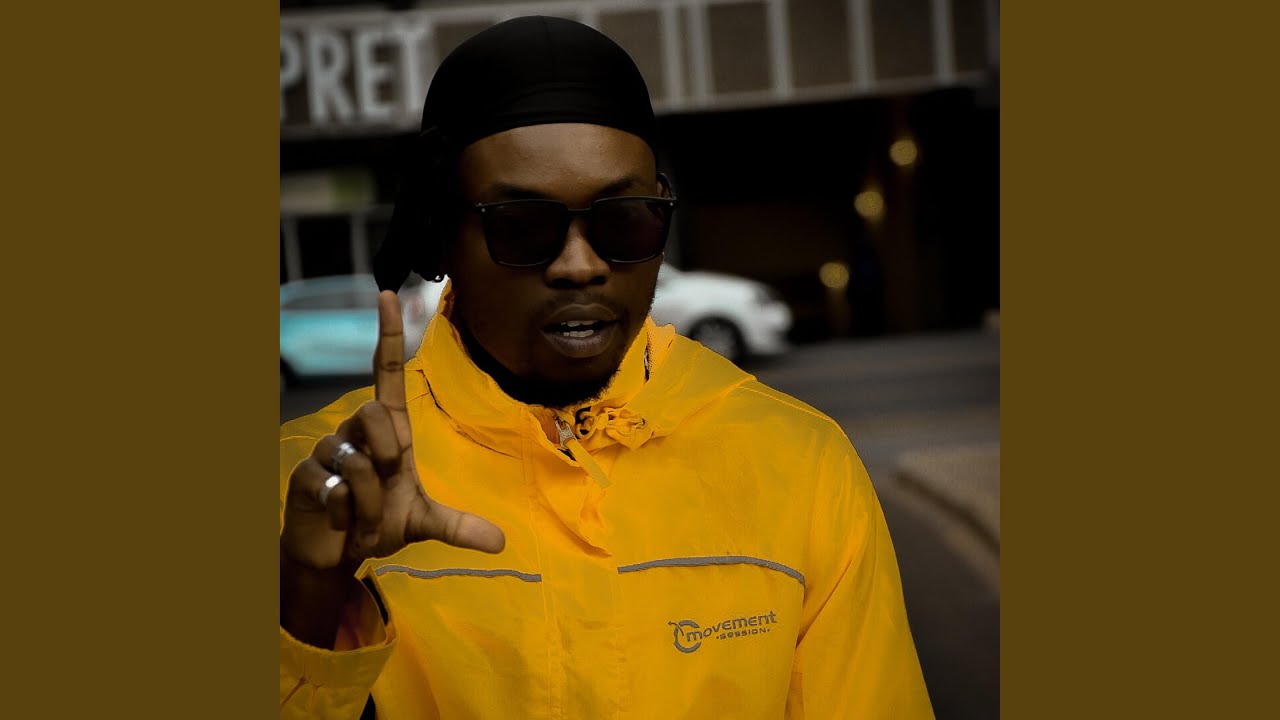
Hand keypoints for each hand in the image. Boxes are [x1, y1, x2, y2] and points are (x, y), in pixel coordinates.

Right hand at [281, 291, 505, 571]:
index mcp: (388, 431)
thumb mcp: (422, 524)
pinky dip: (348, 514)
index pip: (386, 372)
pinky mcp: (305, 476)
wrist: (334, 555)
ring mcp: (328, 452)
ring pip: (357, 463)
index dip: (388, 335)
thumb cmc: (375, 522)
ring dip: (370, 501)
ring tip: (364, 518)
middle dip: (388, 453)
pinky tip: (342, 522)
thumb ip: (459, 527)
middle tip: (390, 483)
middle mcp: (355, 433)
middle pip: (373, 412)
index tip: (389, 295)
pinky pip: (335, 488)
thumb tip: (501, 543)